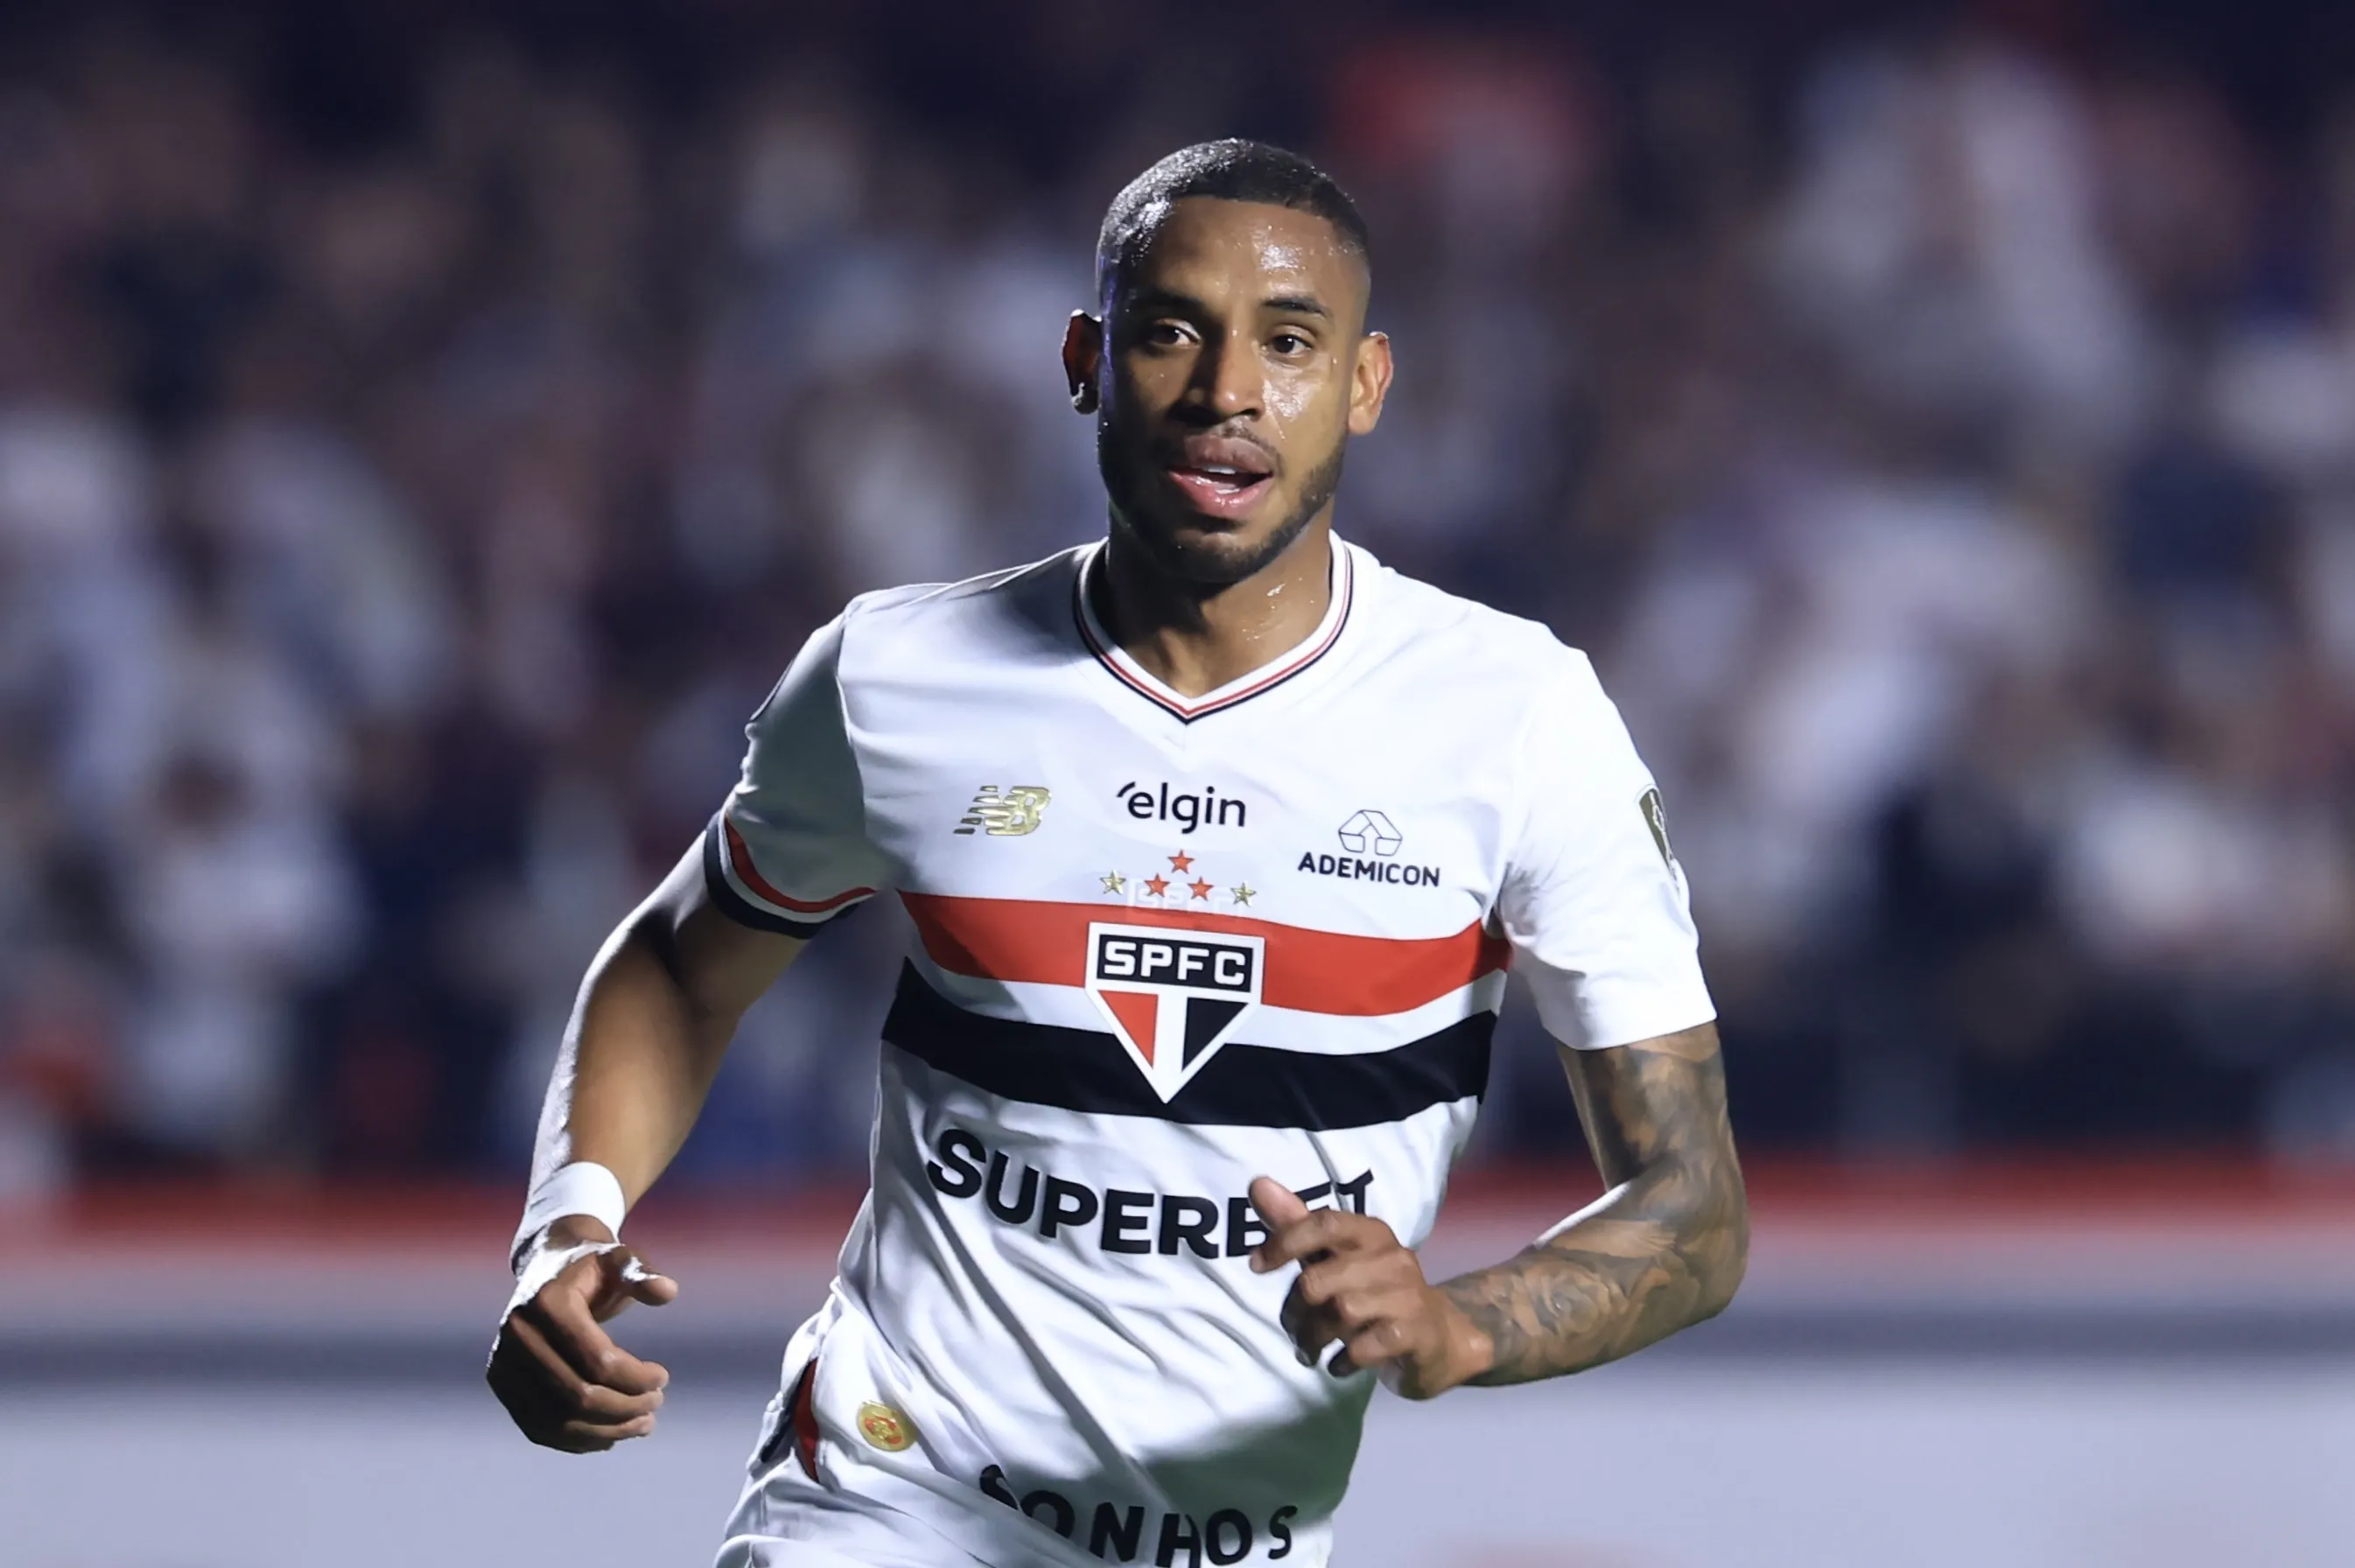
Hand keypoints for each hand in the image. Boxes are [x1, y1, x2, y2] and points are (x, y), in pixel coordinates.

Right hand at [487, 1217, 679, 1450]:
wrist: (547, 1268)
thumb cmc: (593, 1266)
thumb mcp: (621, 1260)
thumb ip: (643, 1275)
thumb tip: (668, 1292)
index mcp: (548, 1303)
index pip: (598, 1360)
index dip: (637, 1378)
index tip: (664, 1377)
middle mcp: (517, 1334)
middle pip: (578, 1396)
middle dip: (626, 1408)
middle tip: (656, 1404)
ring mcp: (503, 1361)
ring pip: (558, 1420)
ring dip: (606, 1431)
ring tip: (643, 1424)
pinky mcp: (500, 1383)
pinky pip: (538, 1427)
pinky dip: (578, 1439)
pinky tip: (611, 1436)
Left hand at [1247, 1177, 1491, 1399]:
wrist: (1439, 1339)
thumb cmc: (1376, 1294)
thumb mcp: (1337, 1258)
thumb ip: (1298, 1225)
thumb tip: (1258, 1185)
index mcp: (1370, 1232)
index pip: (1324, 1223)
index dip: (1284, 1242)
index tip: (1256, 1265)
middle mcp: (1392, 1257)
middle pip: (1319, 1279)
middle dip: (1294, 1311)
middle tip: (1294, 1329)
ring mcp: (1408, 1295)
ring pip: (1340, 1311)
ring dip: (1314, 1337)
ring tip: (1310, 1349)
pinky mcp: (1416, 1333)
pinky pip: (1365, 1346)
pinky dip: (1343, 1361)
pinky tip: (1339, 1365)